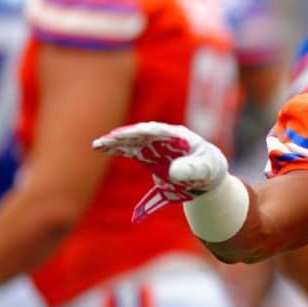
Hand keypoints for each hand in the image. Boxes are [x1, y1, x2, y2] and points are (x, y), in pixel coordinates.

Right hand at [92, 122, 226, 222]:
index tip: (135, 132)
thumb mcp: (204, 170)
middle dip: (127, 135)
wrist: (207, 175)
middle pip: (142, 133)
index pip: (160, 131)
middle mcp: (164, 137)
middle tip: (110, 139)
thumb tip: (172, 172)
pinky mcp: (148, 154)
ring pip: (133, 140)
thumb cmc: (208, 169)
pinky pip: (130, 149)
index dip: (147, 131)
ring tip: (98, 144)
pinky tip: (101, 148)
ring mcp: (155, 145)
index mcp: (180, 136)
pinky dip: (117, 149)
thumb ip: (191, 169)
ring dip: (117, 141)